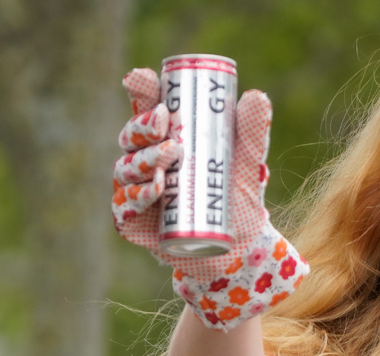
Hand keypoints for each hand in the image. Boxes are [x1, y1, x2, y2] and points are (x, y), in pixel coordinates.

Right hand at [111, 68, 308, 331]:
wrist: (235, 250)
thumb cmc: (236, 199)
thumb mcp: (248, 163)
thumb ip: (252, 132)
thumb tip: (255, 97)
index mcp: (165, 138)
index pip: (147, 108)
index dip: (141, 91)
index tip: (145, 80)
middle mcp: (144, 161)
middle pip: (131, 136)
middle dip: (142, 126)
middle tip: (165, 122)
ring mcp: (134, 192)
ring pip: (126, 168)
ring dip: (143, 159)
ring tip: (168, 157)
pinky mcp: (132, 222)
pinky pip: (125, 206)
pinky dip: (137, 196)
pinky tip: (155, 189)